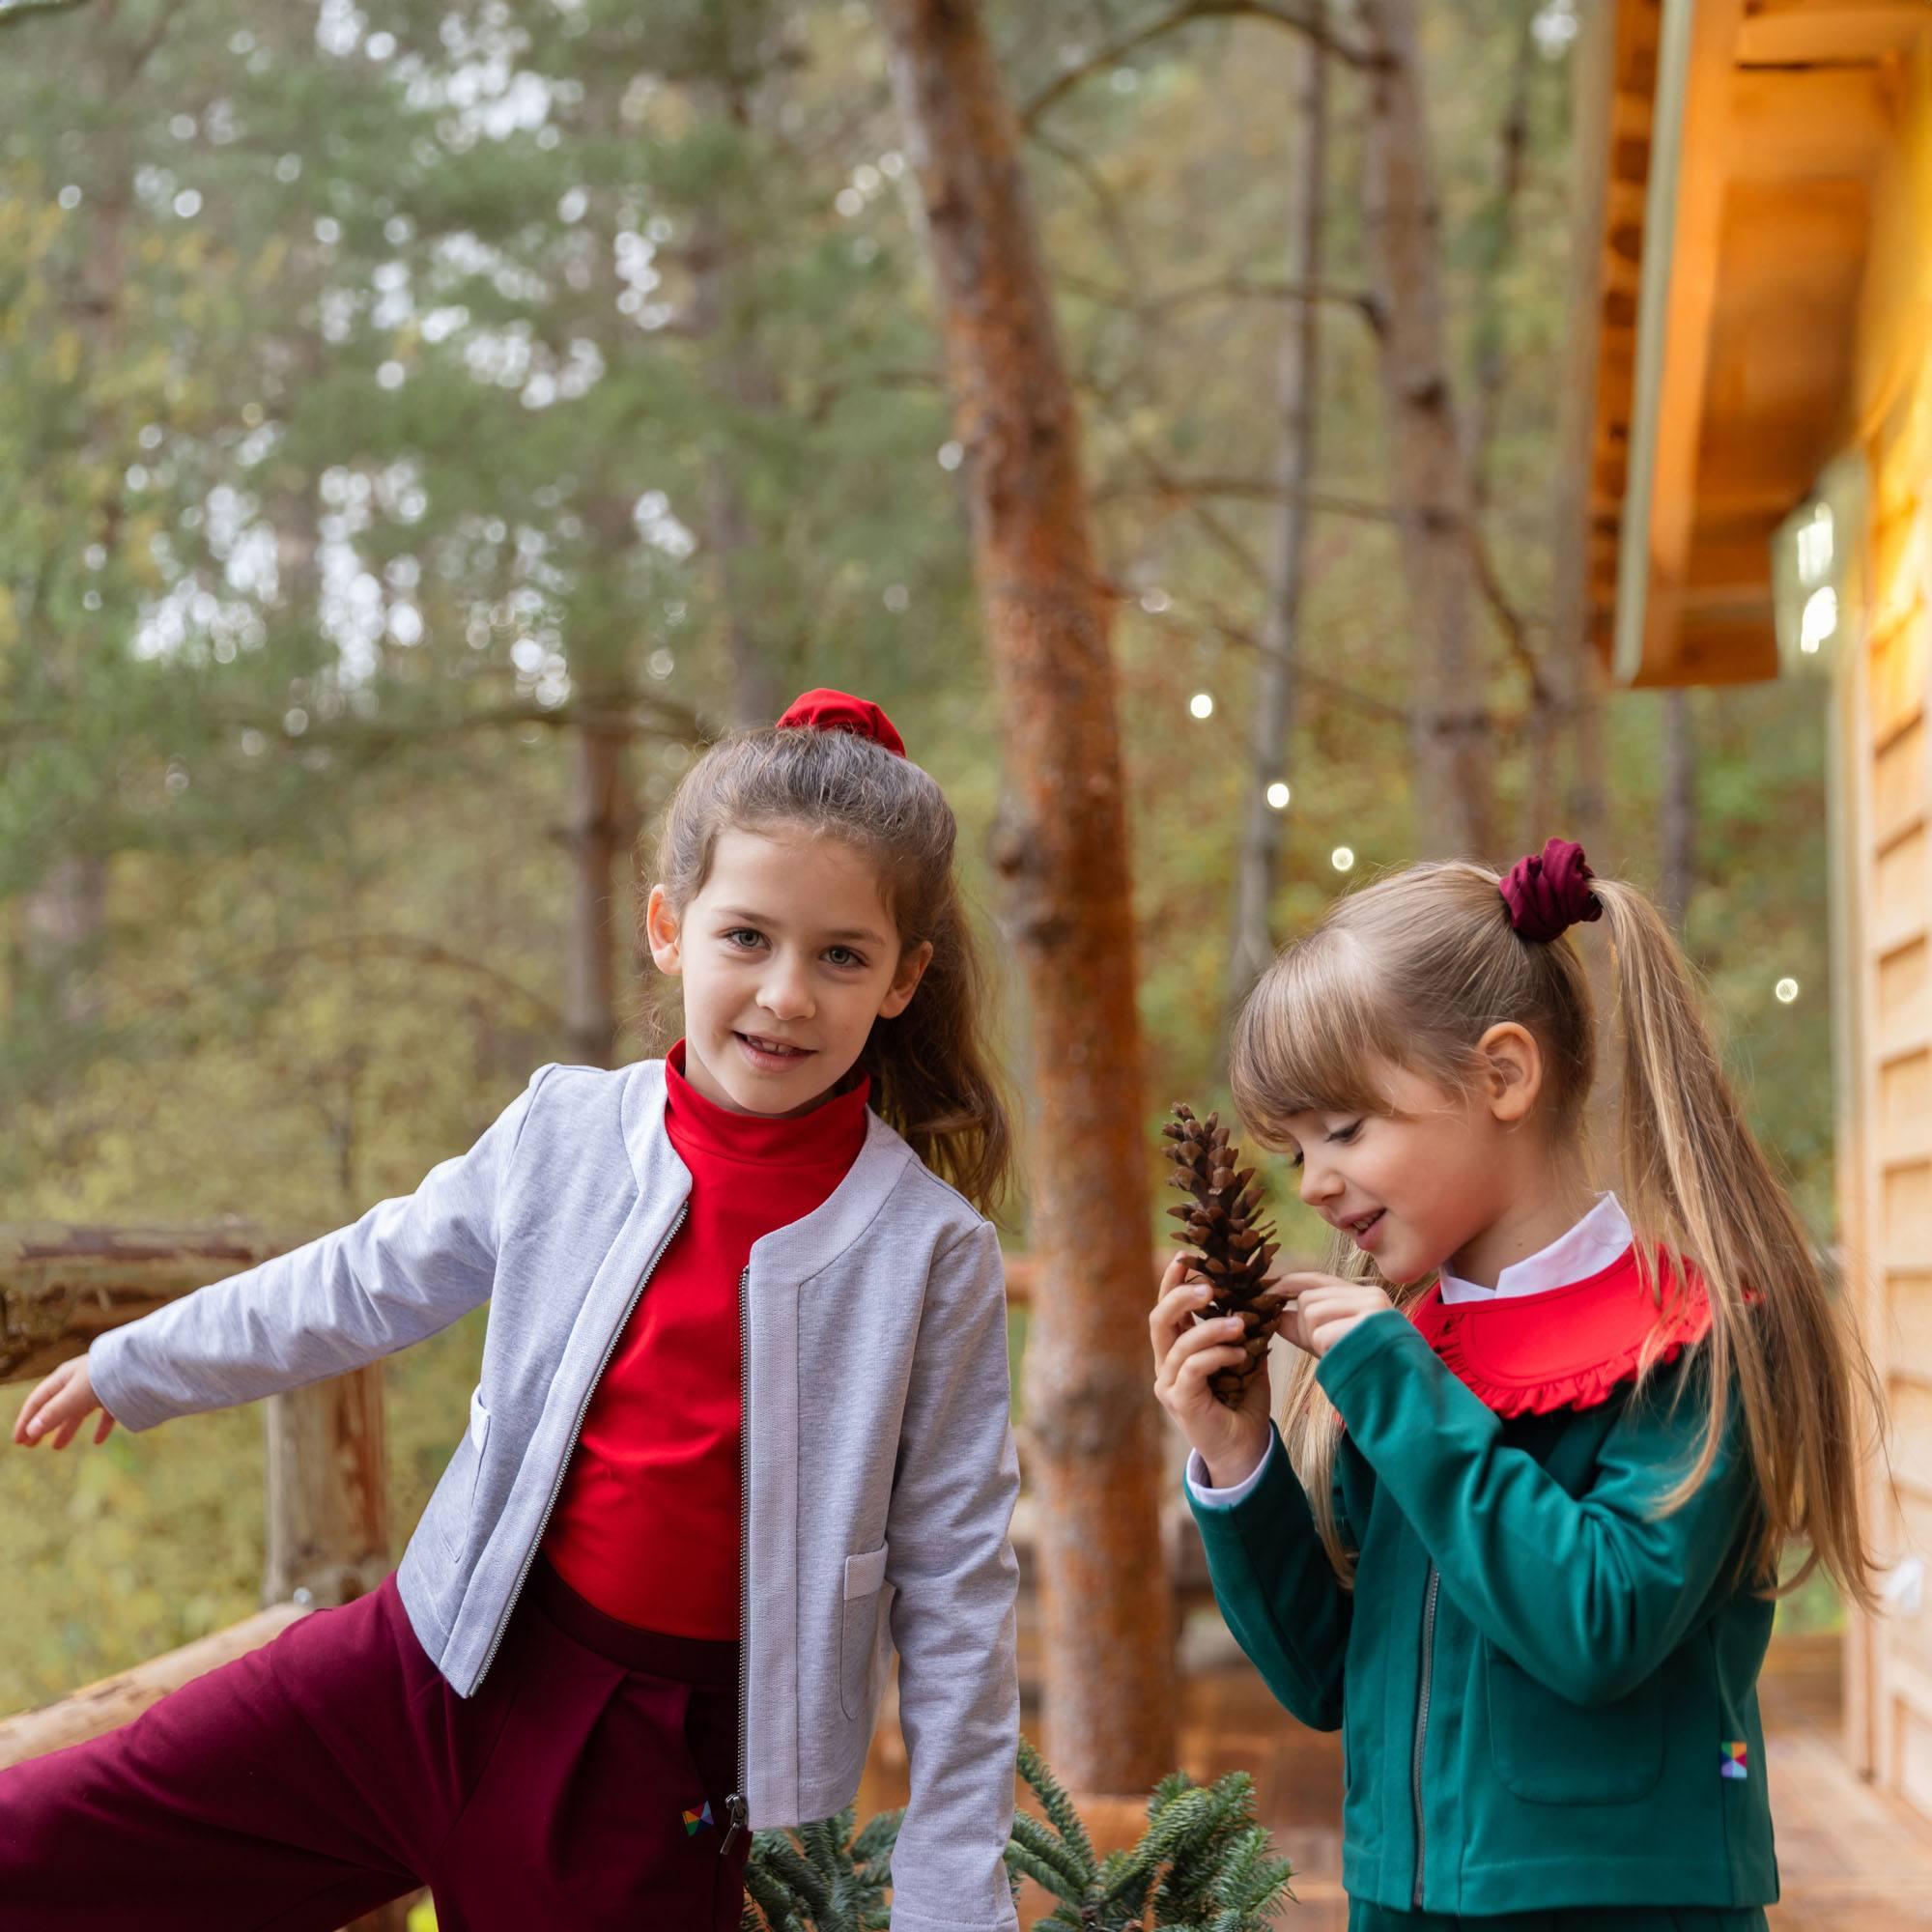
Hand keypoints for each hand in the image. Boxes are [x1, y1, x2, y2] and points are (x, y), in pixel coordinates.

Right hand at [13, 1357, 116, 1449]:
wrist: (144, 1362)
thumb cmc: (106, 1375)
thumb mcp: (76, 1395)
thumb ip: (54, 1412)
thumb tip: (31, 1430)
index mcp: (64, 1377)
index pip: (38, 1401)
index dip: (26, 1420)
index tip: (18, 1441)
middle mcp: (80, 1381)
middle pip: (55, 1407)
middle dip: (42, 1426)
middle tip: (30, 1445)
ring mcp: (100, 1387)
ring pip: (78, 1411)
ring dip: (66, 1429)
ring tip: (57, 1448)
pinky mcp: (120, 1394)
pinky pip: (106, 1414)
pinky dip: (100, 1427)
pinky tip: (97, 1441)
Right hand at [1150, 1252, 1286, 1488]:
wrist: (1246, 1450)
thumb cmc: (1243, 1403)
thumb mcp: (1244, 1358)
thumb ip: (1240, 1331)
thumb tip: (1255, 1294)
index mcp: (1177, 1351)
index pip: (1166, 1309)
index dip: (1171, 1281)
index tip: (1186, 1256)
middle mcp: (1166, 1365)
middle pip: (1159, 1319)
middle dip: (1181, 1295)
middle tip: (1210, 1286)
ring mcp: (1169, 1384)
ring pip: (1180, 1343)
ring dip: (1212, 1327)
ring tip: (1241, 1324)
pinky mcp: (1180, 1402)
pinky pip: (1193, 1367)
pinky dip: (1218, 1354)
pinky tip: (1240, 1354)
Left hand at [1275, 1272, 1394, 1359]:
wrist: (1401, 1393)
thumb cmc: (1365, 1367)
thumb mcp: (1333, 1339)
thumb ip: (1305, 1324)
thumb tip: (1272, 1311)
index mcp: (1364, 1295)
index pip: (1317, 1278)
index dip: (1289, 1283)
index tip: (1268, 1290)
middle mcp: (1369, 1296)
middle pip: (1308, 1299)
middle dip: (1304, 1326)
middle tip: (1322, 1347)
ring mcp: (1371, 1309)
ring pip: (1312, 1313)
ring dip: (1315, 1339)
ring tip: (1337, 1352)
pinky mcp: (1367, 1326)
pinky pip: (1321, 1334)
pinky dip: (1324, 1350)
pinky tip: (1342, 1356)